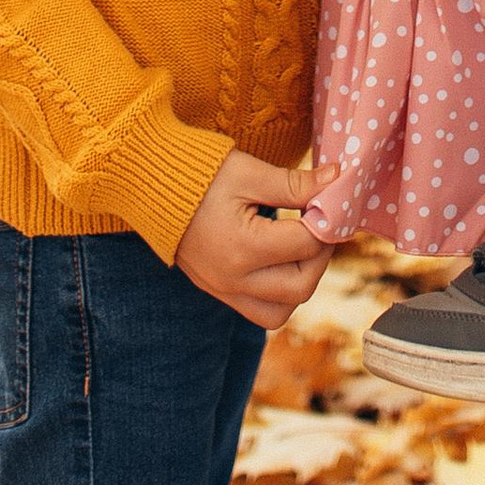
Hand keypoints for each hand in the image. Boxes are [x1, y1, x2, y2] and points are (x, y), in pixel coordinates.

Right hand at [174, 156, 330, 329]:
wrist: (149, 186)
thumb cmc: (199, 172)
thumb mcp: (249, 172)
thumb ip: (294, 183)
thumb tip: (335, 180)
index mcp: (243, 247)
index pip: (305, 245)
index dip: (326, 222)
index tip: (330, 201)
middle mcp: (233, 279)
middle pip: (300, 288)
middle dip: (321, 257)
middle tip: (321, 225)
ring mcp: (223, 290)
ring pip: (281, 312)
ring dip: (301, 283)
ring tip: (302, 246)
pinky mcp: (217, 291)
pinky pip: (258, 311)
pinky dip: (278, 294)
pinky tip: (281, 260)